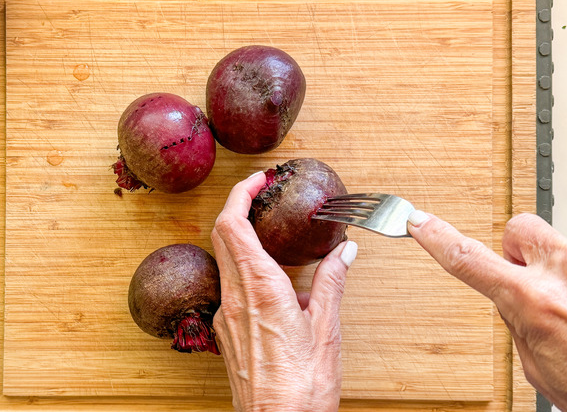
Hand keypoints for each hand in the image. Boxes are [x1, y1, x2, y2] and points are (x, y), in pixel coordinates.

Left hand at [210, 171, 357, 411]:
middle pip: (222, 235)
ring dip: (240, 238)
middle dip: (238, 207)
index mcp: (260, 288)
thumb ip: (331, 283)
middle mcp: (235, 297)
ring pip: (224, 260)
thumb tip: (344, 251)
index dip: (241, 194)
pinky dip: (244, 269)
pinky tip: (271, 281)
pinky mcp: (225, 333)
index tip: (260, 181)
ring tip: (270, 233)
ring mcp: (225, 316)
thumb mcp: (327, 329)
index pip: (234, 225)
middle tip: (263, 196)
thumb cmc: (302, 386)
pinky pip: (229, 287)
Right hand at [408, 211, 566, 411]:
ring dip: (564, 271)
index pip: (468, 259)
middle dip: (519, 249)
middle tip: (530, 277)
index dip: (437, 238)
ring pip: (563, 246)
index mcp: (533, 301)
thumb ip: (520, 320)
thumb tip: (513, 298)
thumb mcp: (538, 365)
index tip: (420, 222)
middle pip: (520, 228)